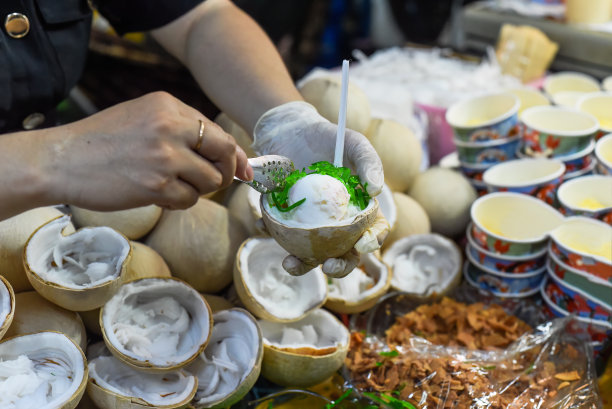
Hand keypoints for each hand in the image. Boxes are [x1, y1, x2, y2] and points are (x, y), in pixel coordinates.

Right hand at [43, 92, 251, 210]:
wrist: (60, 160)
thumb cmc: (102, 141)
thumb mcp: (143, 117)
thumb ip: (183, 130)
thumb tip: (231, 155)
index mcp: (168, 105)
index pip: (218, 132)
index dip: (235, 155)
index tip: (244, 171)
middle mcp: (170, 126)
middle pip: (225, 153)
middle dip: (226, 172)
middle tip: (213, 181)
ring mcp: (164, 156)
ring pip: (211, 181)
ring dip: (197, 189)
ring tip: (171, 185)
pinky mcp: (156, 184)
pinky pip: (189, 200)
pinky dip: (179, 202)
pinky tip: (159, 195)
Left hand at [252, 101, 386, 276]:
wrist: (293, 132)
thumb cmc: (330, 139)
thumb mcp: (354, 144)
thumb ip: (369, 162)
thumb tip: (376, 190)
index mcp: (361, 209)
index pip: (374, 231)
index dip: (373, 241)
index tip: (363, 243)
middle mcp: (339, 223)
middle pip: (345, 253)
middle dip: (339, 267)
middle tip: (327, 266)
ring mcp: (312, 226)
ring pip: (312, 254)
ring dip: (303, 264)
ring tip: (290, 264)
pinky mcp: (288, 221)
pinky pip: (283, 236)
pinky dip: (275, 238)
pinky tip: (267, 231)